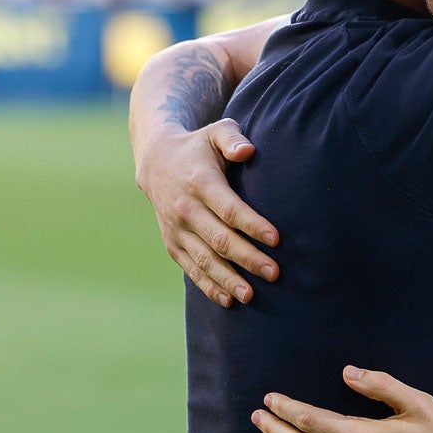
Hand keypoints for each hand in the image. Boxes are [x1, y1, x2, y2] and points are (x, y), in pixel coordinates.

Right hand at [134, 117, 279, 306]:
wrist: (156, 162)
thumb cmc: (199, 147)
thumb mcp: (215, 132)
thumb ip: (233, 137)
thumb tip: (248, 151)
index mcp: (200, 183)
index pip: (229, 208)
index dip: (252, 224)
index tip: (276, 239)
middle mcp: (185, 209)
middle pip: (219, 239)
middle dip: (248, 258)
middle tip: (275, 273)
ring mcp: (176, 229)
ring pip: (204, 259)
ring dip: (228, 279)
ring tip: (252, 296)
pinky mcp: (172, 243)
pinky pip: (191, 268)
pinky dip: (209, 286)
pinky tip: (229, 300)